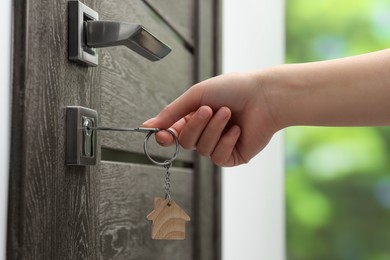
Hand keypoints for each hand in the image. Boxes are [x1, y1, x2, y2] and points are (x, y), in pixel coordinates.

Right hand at [143, 71, 278, 166]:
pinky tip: (238, 129)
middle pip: (185, 142)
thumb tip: (148, 125)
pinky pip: (218, 157)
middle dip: (196, 125)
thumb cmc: (233, 89)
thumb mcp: (197, 95)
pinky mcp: (233, 156)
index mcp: (195, 116)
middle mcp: (206, 132)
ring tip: (229, 113)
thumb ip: (172, 112)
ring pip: (202, 149)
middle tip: (209, 109)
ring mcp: (219, 145)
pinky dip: (227, 140)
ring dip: (214, 129)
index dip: (165, 136)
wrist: (264, 96)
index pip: (173, 133)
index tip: (162, 135)